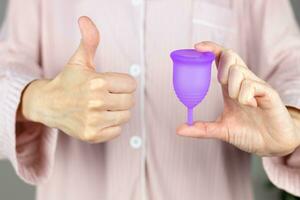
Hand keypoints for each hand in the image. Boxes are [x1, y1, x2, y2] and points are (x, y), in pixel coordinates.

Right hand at [21, 16, 135, 142]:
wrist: (49, 104)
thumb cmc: (68, 81)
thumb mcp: (79, 60)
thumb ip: (89, 40)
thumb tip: (85, 19)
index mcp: (98, 82)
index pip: (131, 84)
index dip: (122, 83)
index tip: (110, 84)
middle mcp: (96, 102)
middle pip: (130, 101)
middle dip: (121, 97)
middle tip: (107, 96)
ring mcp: (94, 120)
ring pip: (126, 116)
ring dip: (118, 111)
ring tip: (104, 107)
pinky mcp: (92, 135)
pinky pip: (117, 131)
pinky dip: (112, 126)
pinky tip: (100, 118)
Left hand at [177, 41, 299, 155]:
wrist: (273, 145)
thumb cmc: (250, 133)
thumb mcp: (222, 130)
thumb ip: (202, 129)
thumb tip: (180, 129)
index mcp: (230, 87)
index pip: (220, 59)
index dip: (210, 49)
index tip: (196, 47)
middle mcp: (242, 82)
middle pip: (230, 56)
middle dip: (221, 65)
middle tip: (221, 83)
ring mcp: (256, 87)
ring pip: (238, 70)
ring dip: (232, 85)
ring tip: (238, 101)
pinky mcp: (269, 94)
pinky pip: (253, 85)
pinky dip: (245, 95)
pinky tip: (250, 105)